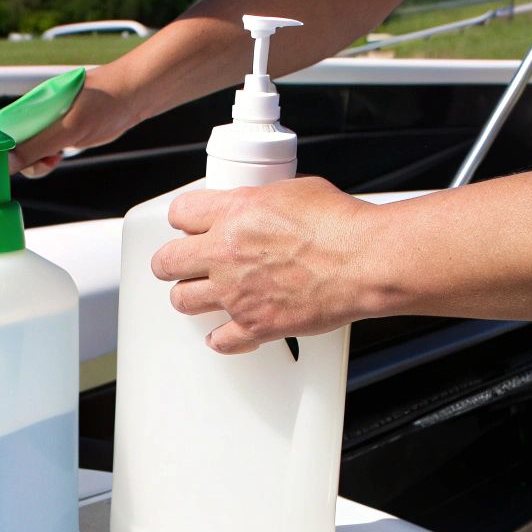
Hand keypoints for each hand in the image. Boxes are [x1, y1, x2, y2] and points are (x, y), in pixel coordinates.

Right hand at [8, 80, 139, 177]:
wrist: (133, 96)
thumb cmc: (104, 102)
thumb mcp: (69, 128)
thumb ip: (37, 145)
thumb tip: (8, 163)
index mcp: (30, 107)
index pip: (1, 132)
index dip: (2, 152)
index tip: (12, 166)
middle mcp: (35, 115)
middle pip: (14, 146)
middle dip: (26, 161)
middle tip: (47, 161)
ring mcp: (48, 125)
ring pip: (30, 152)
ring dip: (38, 162)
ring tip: (56, 158)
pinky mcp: (61, 133)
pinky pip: (44, 151)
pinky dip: (48, 159)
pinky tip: (60, 156)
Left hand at [151, 177, 379, 353]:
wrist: (364, 263)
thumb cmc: (341, 226)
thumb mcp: (295, 190)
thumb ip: (263, 200)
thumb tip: (260, 205)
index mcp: (234, 213)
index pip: (181, 213)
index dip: (183, 220)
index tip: (188, 226)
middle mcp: (226, 254)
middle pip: (167, 262)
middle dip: (171, 262)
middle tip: (178, 264)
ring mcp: (236, 293)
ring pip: (182, 300)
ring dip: (188, 297)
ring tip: (199, 295)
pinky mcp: (255, 325)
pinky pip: (220, 340)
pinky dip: (221, 339)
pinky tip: (224, 333)